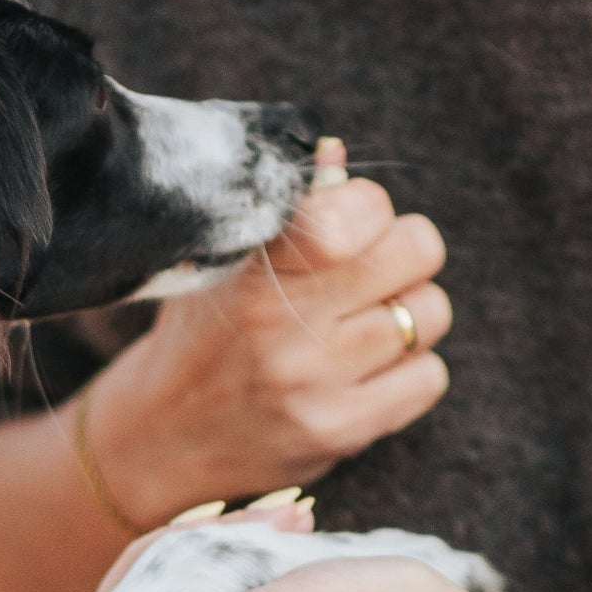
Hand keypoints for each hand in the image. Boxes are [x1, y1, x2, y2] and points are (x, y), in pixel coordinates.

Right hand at [85, 173, 451, 524]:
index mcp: (254, 264)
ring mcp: (312, 381)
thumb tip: (339, 154)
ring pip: (430, 313)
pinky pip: (429, 378)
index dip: (371, 208)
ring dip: (410, 312)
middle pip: (417, 250)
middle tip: (374, 270)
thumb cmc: (203, 330)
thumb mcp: (224, 258)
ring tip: (366, 321)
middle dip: (404, 251)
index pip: (362, 208)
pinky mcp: (337, 432)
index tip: (351, 223)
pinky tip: (368, 370)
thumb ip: (288, 207)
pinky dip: (412, 368)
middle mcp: (282, 321)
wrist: (162, 437)